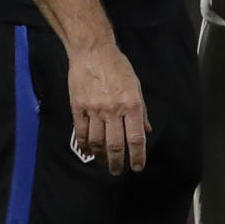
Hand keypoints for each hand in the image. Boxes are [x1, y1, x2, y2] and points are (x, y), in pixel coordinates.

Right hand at [68, 42, 150, 174]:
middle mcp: (113, 110)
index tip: (138, 167)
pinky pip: (82, 132)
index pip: (135, 138)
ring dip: (101, 157)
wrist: (92, 51)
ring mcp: (94, 110)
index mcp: (131, 104)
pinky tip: (88, 152)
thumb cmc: (117, 66)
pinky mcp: (78, 107)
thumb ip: (141, 111)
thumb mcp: (136, 86)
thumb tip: (146, 131)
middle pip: (116, 145)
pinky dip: (84, 145)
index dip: (137, 156)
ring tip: (104, 163)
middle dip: (118, 163)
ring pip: (97, 142)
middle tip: (119, 172)